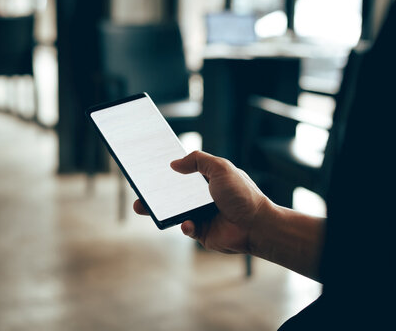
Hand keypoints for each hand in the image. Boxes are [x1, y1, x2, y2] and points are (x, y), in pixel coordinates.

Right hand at [133, 151, 273, 253]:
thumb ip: (197, 161)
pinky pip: (186, 229)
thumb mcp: (221, 168)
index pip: (183, 173)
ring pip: (174, 212)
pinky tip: (188, 223)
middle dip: (154, 193)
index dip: (167, 170)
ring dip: (158, 210)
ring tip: (142, 207)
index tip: (149, 167)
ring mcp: (202, 215)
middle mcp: (203, 197)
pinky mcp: (202, 233)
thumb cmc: (243, 195)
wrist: (257, 225)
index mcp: (207, 180)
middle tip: (138, 190)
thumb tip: (174, 164)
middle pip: (173, 194)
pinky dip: (184, 226)